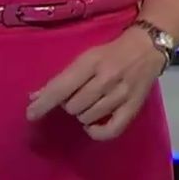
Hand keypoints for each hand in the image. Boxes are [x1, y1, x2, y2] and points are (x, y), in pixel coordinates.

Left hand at [27, 27, 166, 140]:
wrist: (147, 48)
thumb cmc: (111, 52)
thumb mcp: (85, 57)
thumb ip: (61, 78)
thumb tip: (34, 98)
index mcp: (91, 63)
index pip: (61, 87)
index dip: (44, 103)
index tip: (31, 114)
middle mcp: (106, 79)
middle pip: (72, 106)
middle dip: (68, 104)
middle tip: (76, 96)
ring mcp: (121, 94)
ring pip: (87, 118)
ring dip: (82, 114)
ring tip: (89, 104)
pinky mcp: (133, 108)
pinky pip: (110, 130)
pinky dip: (96, 132)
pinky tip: (92, 126)